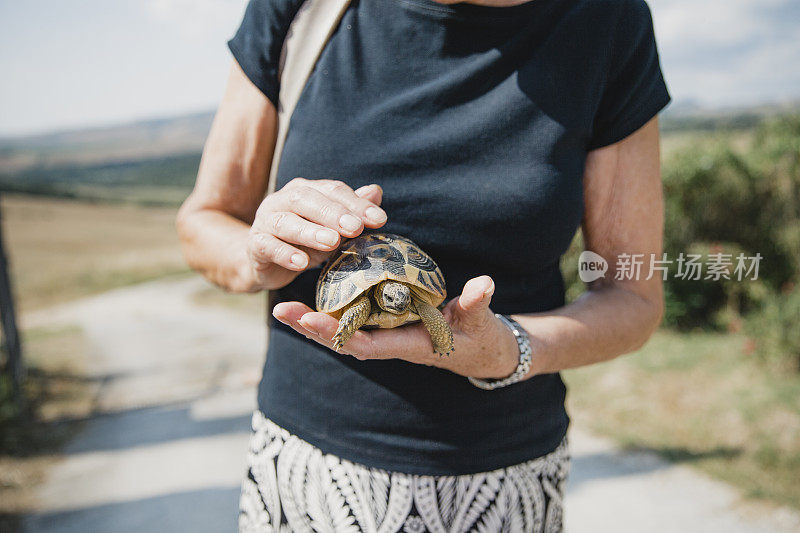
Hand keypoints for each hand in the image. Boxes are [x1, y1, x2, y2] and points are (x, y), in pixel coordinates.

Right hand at [245, 179, 385, 289]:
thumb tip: (376, 192)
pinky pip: (267, 246)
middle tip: (355, 227)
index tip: (380, 219)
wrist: (264, 262)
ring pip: (286, 222)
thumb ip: (351, 212)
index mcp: (305, 190)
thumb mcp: (331, 228)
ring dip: (310, 232)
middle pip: (306, 199)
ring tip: (332, 242)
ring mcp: (265, 221)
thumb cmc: (303, 242)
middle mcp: (282, 200)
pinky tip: (301, 263)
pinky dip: (284, 253)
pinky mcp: (255, 245)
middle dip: (333, 213)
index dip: (356, 203)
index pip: (332, 190)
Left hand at [273, 275, 522, 379]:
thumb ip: (478, 303)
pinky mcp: (387, 329)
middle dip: (311, 328)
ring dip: (314, 323)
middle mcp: (392, 344)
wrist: (482, 352)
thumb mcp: (481, 321)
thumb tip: (484, 284)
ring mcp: (387, 337)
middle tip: (279, 310)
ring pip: (343, 333)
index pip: (365, 343)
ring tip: (284, 307)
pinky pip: (353, 323)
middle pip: (343, 341)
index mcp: (409, 345)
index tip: (309, 319)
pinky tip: (313, 299)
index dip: (336, 333)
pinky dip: (332, 314)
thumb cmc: (481, 337)